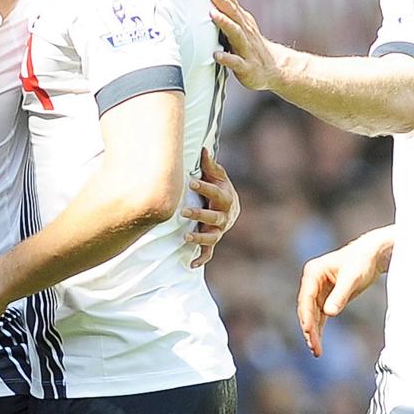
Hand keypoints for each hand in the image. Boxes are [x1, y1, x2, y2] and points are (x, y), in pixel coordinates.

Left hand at [180, 146, 239, 267]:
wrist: (230, 207)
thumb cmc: (219, 188)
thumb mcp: (217, 176)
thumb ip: (210, 166)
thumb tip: (203, 148)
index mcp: (225, 198)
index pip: (215, 193)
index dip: (205, 188)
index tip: (191, 181)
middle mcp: (223, 216)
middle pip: (213, 217)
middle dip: (199, 215)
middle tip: (183, 212)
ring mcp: (218, 230)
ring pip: (211, 237)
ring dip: (199, 238)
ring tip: (185, 238)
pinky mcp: (212, 240)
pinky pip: (208, 253)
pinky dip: (201, 259)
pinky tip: (190, 265)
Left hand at [206, 0, 283, 91]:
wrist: (274, 68)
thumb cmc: (249, 46)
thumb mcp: (238, 26)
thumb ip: (225, 12)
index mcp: (241, 19)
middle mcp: (244, 30)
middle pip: (232, 11)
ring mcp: (246, 47)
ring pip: (235, 33)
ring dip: (224, 23)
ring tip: (212, 14)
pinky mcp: (246, 66)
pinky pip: (236, 62)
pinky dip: (226, 58)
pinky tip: (216, 55)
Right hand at [297, 229, 391, 356]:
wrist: (371, 255)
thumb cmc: (361, 261)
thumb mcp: (352, 278)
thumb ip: (340, 296)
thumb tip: (329, 314)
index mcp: (313, 272)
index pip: (306, 298)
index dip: (306, 315)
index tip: (308, 331)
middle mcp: (311, 282)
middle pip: (306, 309)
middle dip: (309, 328)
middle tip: (313, 346)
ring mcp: (317, 290)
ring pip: (311, 315)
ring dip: (313, 332)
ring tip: (316, 351)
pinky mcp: (325, 297)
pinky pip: (319, 316)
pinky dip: (319, 329)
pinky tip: (318, 343)